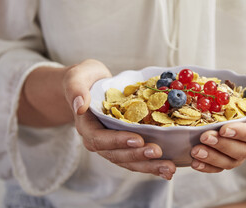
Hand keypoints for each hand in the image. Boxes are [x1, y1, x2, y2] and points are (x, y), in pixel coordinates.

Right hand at [64, 60, 176, 179]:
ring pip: (129, 160)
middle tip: (158, 152)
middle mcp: (98, 140)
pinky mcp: (124, 144)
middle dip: (138, 155)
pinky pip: (137, 157)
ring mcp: (112, 145)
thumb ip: (76, 90)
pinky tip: (168, 168)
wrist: (91, 83)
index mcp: (86, 127)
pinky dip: (152, 164)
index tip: (138, 139)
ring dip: (149, 166)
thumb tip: (80, 105)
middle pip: (117, 154)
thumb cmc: (84, 78)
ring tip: (169, 168)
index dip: (118, 141)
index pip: (100, 139)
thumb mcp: (77, 77)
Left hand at [190, 68, 245, 172]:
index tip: (224, 129)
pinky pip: (223, 163)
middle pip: (243, 150)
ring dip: (213, 158)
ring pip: (232, 160)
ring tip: (196, 151)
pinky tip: (196, 162)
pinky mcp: (234, 151)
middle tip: (204, 137)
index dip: (241, 134)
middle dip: (222, 145)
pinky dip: (209, 165)